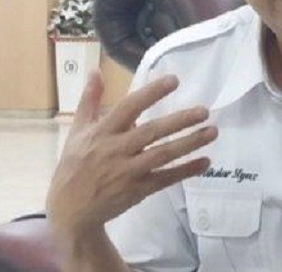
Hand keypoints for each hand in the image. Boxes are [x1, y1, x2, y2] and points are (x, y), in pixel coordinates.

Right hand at [46, 71, 217, 238]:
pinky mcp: (137, 190)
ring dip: (189, 143)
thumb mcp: (77, 130)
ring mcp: (127, 172)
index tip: (174, 80)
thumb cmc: (74, 165)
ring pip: (162, 155)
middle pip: (151, 132)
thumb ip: (89, 100)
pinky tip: (205, 162)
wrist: (70, 210)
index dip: (151, 93)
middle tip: (204, 111)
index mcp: (102, 132)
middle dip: (179, 121)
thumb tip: (96, 70)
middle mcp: (115, 150)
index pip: (128, 107)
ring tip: (212, 132)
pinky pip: (165, 179)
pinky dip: (185, 171)